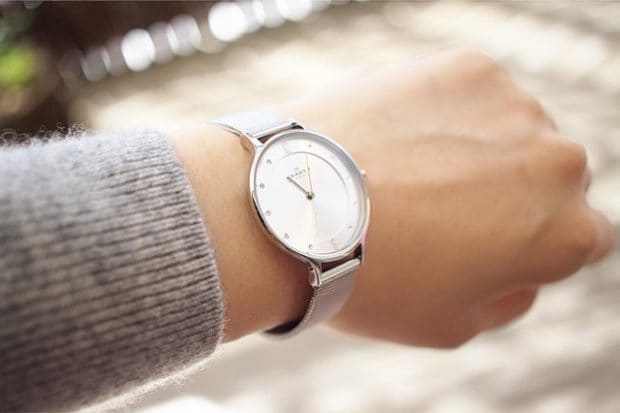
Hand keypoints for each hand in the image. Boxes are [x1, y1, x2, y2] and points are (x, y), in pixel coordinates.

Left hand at [276, 49, 613, 347]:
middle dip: (515, 192)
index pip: (584, 234)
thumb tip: (525, 268)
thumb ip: (510, 297)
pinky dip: (447, 111)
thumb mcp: (450, 325)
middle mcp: (560, 164)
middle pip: (554, 177)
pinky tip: (400, 136)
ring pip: (515, 129)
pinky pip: (473, 93)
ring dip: (482, 147)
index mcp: (565, 234)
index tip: (493, 240)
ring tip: (413, 169)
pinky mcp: (468, 67)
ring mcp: (515, 107)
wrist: (296, 208)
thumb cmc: (371, 280)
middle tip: (447, 205)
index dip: (536, 241)